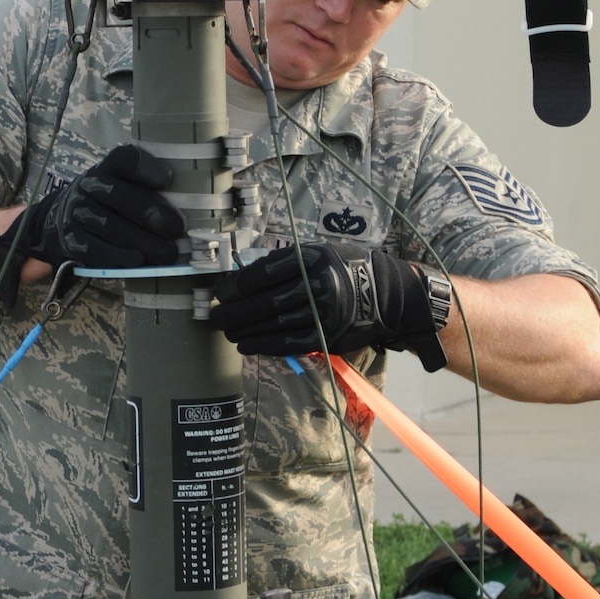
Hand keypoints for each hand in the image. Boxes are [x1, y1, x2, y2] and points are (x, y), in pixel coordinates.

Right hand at [0, 145, 185, 304]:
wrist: (61, 223)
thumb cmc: (108, 205)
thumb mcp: (123, 187)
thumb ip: (148, 190)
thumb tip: (191, 207)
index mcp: (107, 168)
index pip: (123, 160)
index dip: (144, 168)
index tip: (167, 180)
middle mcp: (88, 186)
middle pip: (118, 195)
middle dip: (150, 213)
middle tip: (177, 229)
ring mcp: (77, 213)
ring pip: (110, 226)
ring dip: (142, 241)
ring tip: (167, 253)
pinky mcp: (70, 239)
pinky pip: (94, 249)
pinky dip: (117, 256)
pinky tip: (137, 262)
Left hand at [210, 241, 449, 368]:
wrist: (385, 293)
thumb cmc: (343, 268)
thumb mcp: (317, 252)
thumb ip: (282, 263)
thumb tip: (241, 278)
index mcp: (310, 259)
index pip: (261, 275)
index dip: (235, 286)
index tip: (219, 293)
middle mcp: (316, 285)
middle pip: (263, 302)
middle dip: (234, 311)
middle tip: (215, 316)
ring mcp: (323, 313)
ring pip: (273, 325)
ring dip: (244, 330)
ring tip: (227, 331)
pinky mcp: (327, 335)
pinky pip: (289, 343)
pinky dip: (264, 346)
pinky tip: (246, 345)